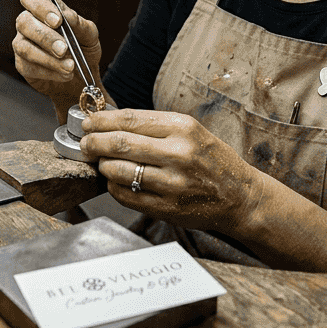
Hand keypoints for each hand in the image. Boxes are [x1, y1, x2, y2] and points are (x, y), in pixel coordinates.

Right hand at [12, 0, 101, 106]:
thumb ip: (81, 25)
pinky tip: (64, 74)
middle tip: (64, 49)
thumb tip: (69, 16)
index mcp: (44, 9)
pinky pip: (28, 67)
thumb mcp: (90, 36)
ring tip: (70, 66)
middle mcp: (29, 24)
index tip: (57, 20)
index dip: (41, 6)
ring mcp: (22, 44)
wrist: (83, 77)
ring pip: (23, 47)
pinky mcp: (22, 65)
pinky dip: (49, 72)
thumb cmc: (83, 50)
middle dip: (45, 37)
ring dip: (48, 59)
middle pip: (24, 22)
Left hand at [81, 109, 264, 233]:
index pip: (129, 119)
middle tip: (86, 143)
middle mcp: (178, 154)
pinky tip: (117, 181)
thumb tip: (111, 122)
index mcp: (183, 128)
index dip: (102, 121)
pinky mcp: (166, 207)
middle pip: (119, 144)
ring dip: (102, 166)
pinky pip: (126, 195)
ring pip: (118, 171)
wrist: (240, 197)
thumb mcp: (192, 132)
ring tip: (102, 163)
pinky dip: (114, 186)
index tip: (89, 122)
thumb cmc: (213, 161)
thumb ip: (155, 127)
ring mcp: (172, 183)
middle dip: (94, 142)